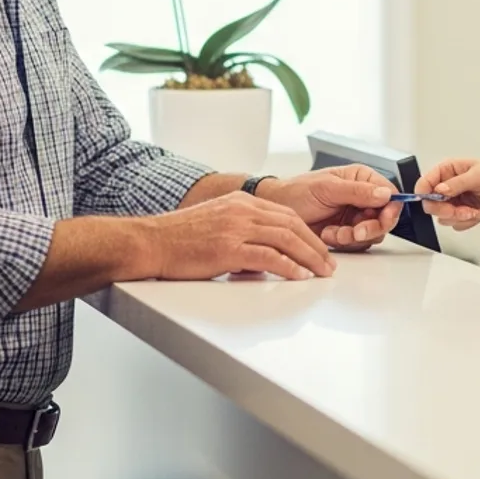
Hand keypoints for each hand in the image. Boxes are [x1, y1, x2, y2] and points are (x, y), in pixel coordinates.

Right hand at [134, 192, 335, 279]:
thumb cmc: (178, 239)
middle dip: (315, 246)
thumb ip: (243, 233)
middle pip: (292, 225)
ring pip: (285, 239)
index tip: (320, 249)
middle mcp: (242, 210)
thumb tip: (265, 256)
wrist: (150, 242)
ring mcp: (235, 228)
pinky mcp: (228, 248)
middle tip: (329, 264)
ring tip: (321, 272)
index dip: (308, 233)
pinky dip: (287, 266)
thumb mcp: (217, 223)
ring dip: (309, 257)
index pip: (286, 215)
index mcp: (241, 202)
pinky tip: (299, 276)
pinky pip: (267, 256)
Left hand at [258, 165, 400, 250]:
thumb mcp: (327, 188)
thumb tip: (384, 194)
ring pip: (372, 233)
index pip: (389, 194)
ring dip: (353, 237)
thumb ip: (357, 191)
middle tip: (354, 231)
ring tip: (334, 232)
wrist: (277, 210)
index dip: (390, 209)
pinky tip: (328, 235)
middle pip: (385, 217)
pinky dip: (344, 243)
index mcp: (361, 178)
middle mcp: (362, 197)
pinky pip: (358, 243)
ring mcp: (355, 215)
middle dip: (369, 228)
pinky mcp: (347, 232)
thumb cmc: (296, 192)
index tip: (381, 219)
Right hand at [416, 159, 479, 229]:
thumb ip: (457, 183)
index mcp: (448, 170)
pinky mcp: (464, 213)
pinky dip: (469, 221)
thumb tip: (439, 190)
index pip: (425, 183)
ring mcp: (456, 201)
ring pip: (444, 217)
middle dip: (447, 210)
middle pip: (432, 205)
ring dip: (461, 216)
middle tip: (461, 210)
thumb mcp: (479, 175)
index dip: (425, 194)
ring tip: (476, 210)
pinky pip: (457, 224)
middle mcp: (449, 186)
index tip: (435, 201)